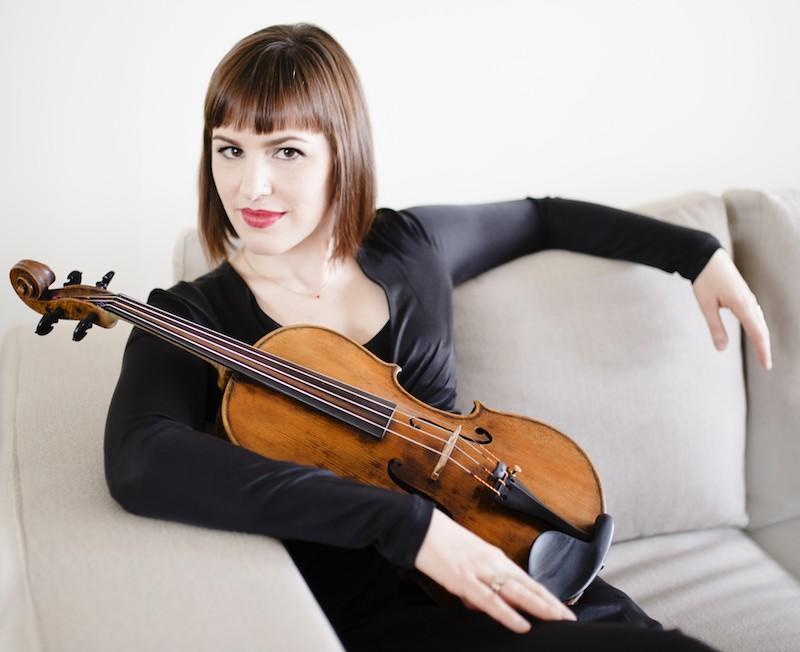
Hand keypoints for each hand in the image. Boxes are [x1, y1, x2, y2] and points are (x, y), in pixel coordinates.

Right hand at [413, 508, 575, 632]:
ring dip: (539, 607)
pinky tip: (522, 624)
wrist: (419, 528)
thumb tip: (484, 604)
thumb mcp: (467, 562)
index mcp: (494, 557)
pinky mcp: (464, 581)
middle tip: (569, 618)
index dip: (545, 595)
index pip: (527, 580)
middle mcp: (493, 562)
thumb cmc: (441, 542)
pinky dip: (508, 614)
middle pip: (528, 586)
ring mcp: (480, 571)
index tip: (562, 608)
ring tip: (557, 619)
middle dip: (550, 603)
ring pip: (516, 592)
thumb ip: (478, 582)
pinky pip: (491, 601)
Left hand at [692, 248, 772, 370]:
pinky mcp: (744, 294)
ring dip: (762, 337)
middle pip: (762, 329)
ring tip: (762, 352)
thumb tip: (721, 349)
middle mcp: (749, 302)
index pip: (757, 333)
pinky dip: (758, 326)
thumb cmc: (704, 280)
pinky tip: (756, 331)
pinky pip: (755, 314)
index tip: (766, 366)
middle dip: (764, 347)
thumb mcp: (706, 305)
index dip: (762, 351)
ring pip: (760, 321)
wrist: (707, 257)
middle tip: (767, 365)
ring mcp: (748, 297)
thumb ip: (715, 327)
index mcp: (742, 305)